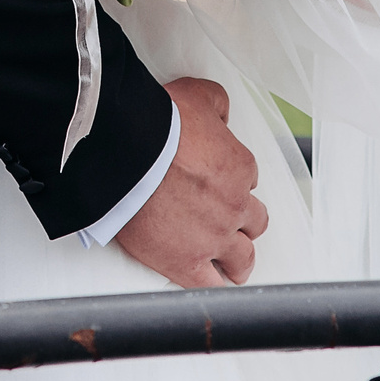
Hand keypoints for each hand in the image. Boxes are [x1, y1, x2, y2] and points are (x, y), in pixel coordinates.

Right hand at [115, 77, 268, 286]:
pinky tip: (208, 280)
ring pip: (242, 259)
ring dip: (237, 258)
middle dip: (242, 221)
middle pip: (254, 222)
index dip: (232, 183)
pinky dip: (212, 284)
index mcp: (239, 168)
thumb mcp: (197, 95)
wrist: (125, 153)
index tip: (216, 183)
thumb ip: (217, 105)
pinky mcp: (186, 263)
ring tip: (228, 260)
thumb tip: (220, 113)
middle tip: (225, 220)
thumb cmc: (156, 125)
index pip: (247, 181)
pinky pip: (210, 286)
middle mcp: (234, 206)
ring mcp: (213, 238)